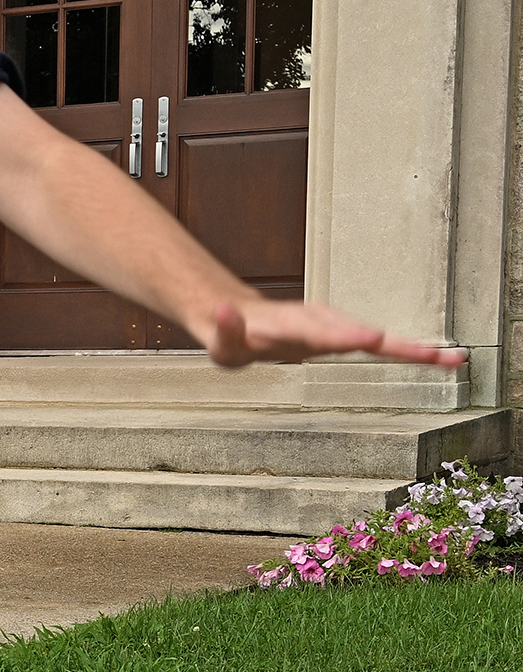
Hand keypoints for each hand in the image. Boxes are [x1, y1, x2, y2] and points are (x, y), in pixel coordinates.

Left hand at [200, 300, 467, 369]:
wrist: (238, 317)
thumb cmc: (231, 337)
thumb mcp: (221, 341)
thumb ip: (224, 329)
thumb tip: (222, 311)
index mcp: (291, 328)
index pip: (319, 334)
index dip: (343, 337)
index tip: (370, 338)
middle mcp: (318, 323)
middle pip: (360, 335)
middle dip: (396, 345)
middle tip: (435, 355)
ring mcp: (333, 326)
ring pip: (376, 336)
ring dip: (412, 348)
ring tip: (450, 359)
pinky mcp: (342, 333)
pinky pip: (379, 342)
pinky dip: (409, 349)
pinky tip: (441, 358)